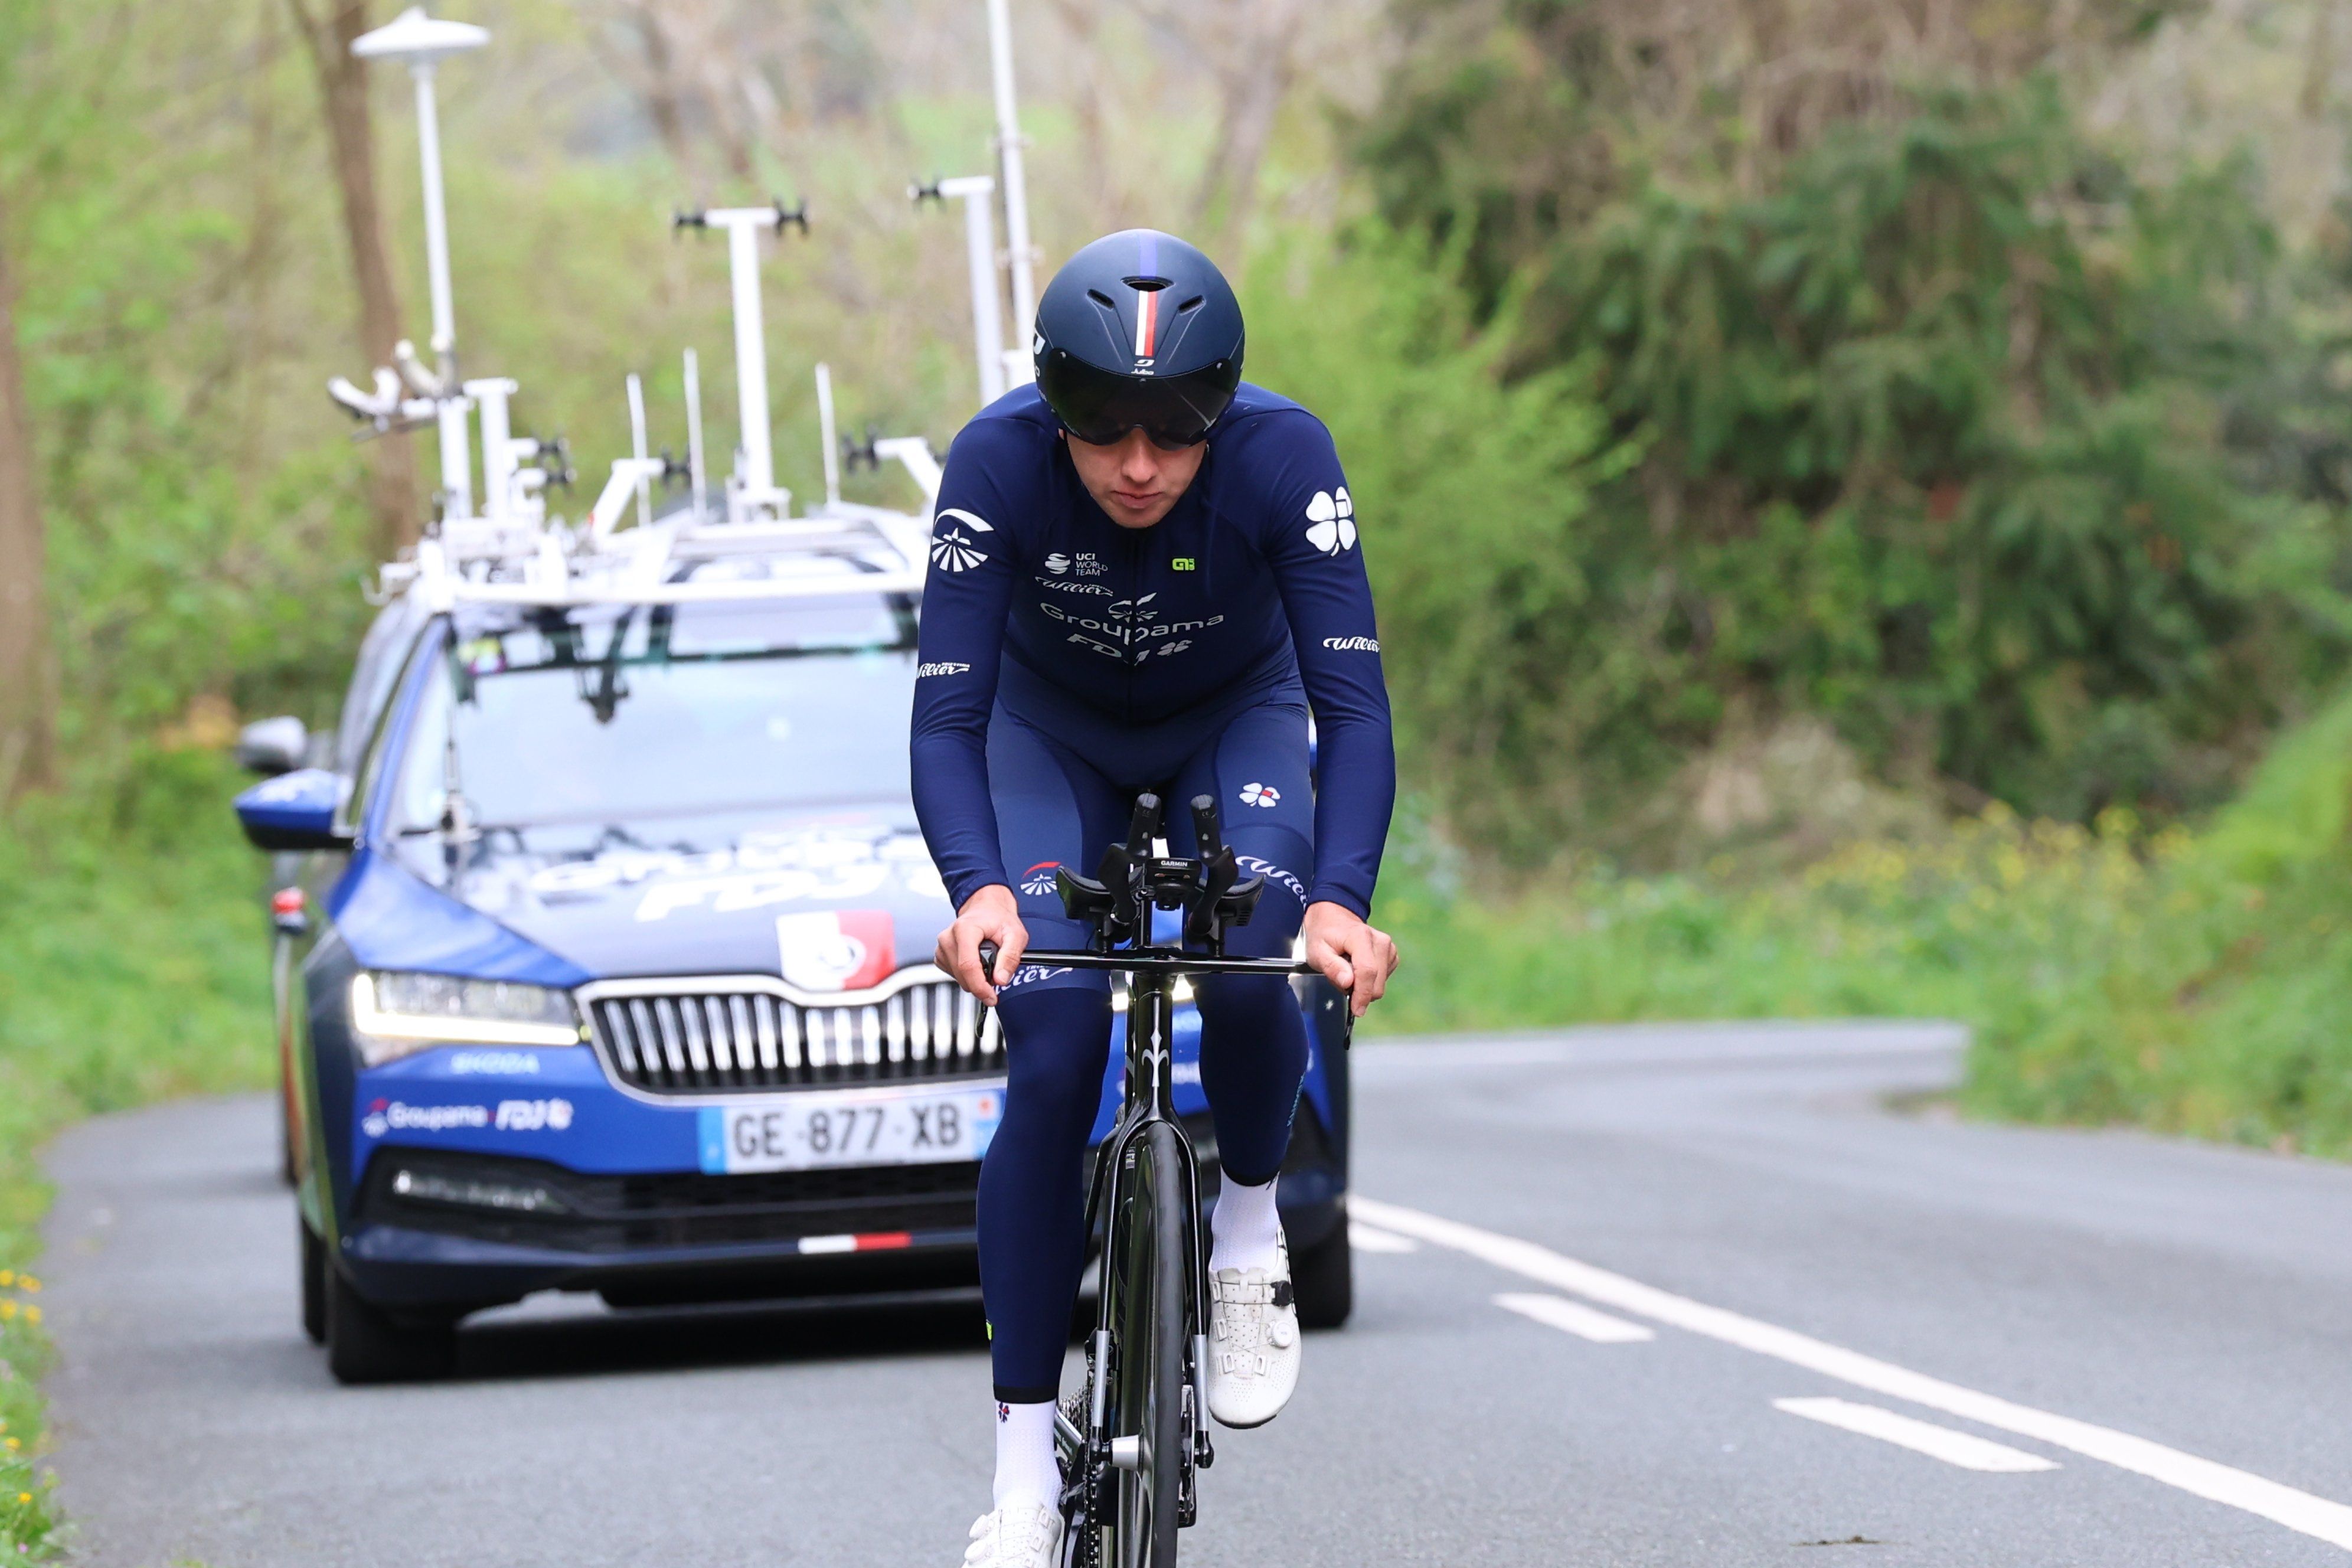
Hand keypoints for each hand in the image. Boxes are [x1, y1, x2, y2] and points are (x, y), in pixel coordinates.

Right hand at [936, 884, 1027, 1004]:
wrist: (986, 908)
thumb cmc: (998, 919)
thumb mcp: (1016, 934)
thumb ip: (1011, 957)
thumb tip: (1000, 979)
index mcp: (964, 929)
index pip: (967, 966)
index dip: (980, 986)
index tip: (991, 997)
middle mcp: (948, 937)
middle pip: (962, 975)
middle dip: (981, 983)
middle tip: (997, 973)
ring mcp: (941, 947)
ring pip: (958, 978)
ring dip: (975, 978)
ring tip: (986, 961)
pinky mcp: (940, 955)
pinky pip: (954, 975)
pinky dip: (967, 975)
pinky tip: (976, 961)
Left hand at [1302, 900, 1398, 1017]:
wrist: (1334, 917)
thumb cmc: (1324, 934)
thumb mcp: (1317, 951)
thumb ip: (1332, 967)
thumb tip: (1348, 983)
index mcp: (1360, 937)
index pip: (1367, 971)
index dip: (1363, 994)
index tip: (1356, 1009)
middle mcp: (1379, 940)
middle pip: (1377, 981)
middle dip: (1360, 991)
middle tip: (1341, 980)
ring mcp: (1388, 946)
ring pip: (1381, 982)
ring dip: (1363, 985)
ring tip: (1347, 970)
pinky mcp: (1391, 954)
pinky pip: (1384, 978)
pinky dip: (1370, 980)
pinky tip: (1358, 969)